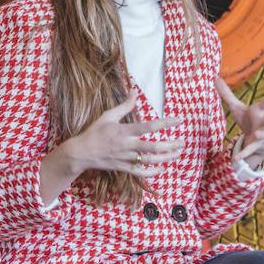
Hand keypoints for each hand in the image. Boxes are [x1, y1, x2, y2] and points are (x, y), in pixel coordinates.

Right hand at [61, 93, 183, 176]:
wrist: (81, 153)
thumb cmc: (94, 132)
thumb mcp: (108, 115)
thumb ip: (125, 105)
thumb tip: (134, 91)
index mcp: (124, 131)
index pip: (149, 127)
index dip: (165, 123)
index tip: (179, 120)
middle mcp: (126, 145)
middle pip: (153, 147)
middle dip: (170, 145)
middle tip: (182, 142)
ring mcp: (126, 158)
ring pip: (149, 160)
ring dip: (166, 158)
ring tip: (178, 153)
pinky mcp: (123, 168)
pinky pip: (140, 173)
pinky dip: (152, 172)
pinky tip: (162, 169)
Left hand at [215, 79, 263, 170]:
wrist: (254, 139)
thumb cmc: (248, 119)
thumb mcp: (236, 107)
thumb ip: (226, 94)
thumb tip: (215, 77)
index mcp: (259, 112)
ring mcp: (262, 136)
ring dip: (261, 134)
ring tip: (257, 133)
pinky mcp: (256, 147)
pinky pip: (249, 150)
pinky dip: (242, 154)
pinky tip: (235, 159)